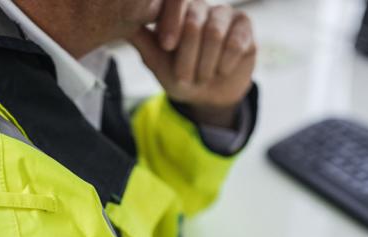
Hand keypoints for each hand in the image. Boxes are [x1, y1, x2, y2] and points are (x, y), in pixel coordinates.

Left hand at [131, 1, 256, 127]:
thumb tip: (122, 19)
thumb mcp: (158, 62)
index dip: (171, 22)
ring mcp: (225, 14)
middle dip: (187, 57)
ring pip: (214, 33)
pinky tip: (221, 70)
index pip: (174, 1)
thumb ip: (143, 40)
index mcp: (178, 10)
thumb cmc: (181, 75)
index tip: (167, 46)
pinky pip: (236, 43)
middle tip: (186, 77)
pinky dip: (225, 64)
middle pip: (193, 21)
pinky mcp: (245, 27)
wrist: (208, 96)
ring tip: (203, 77)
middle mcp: (201, 6)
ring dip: (205, 65)